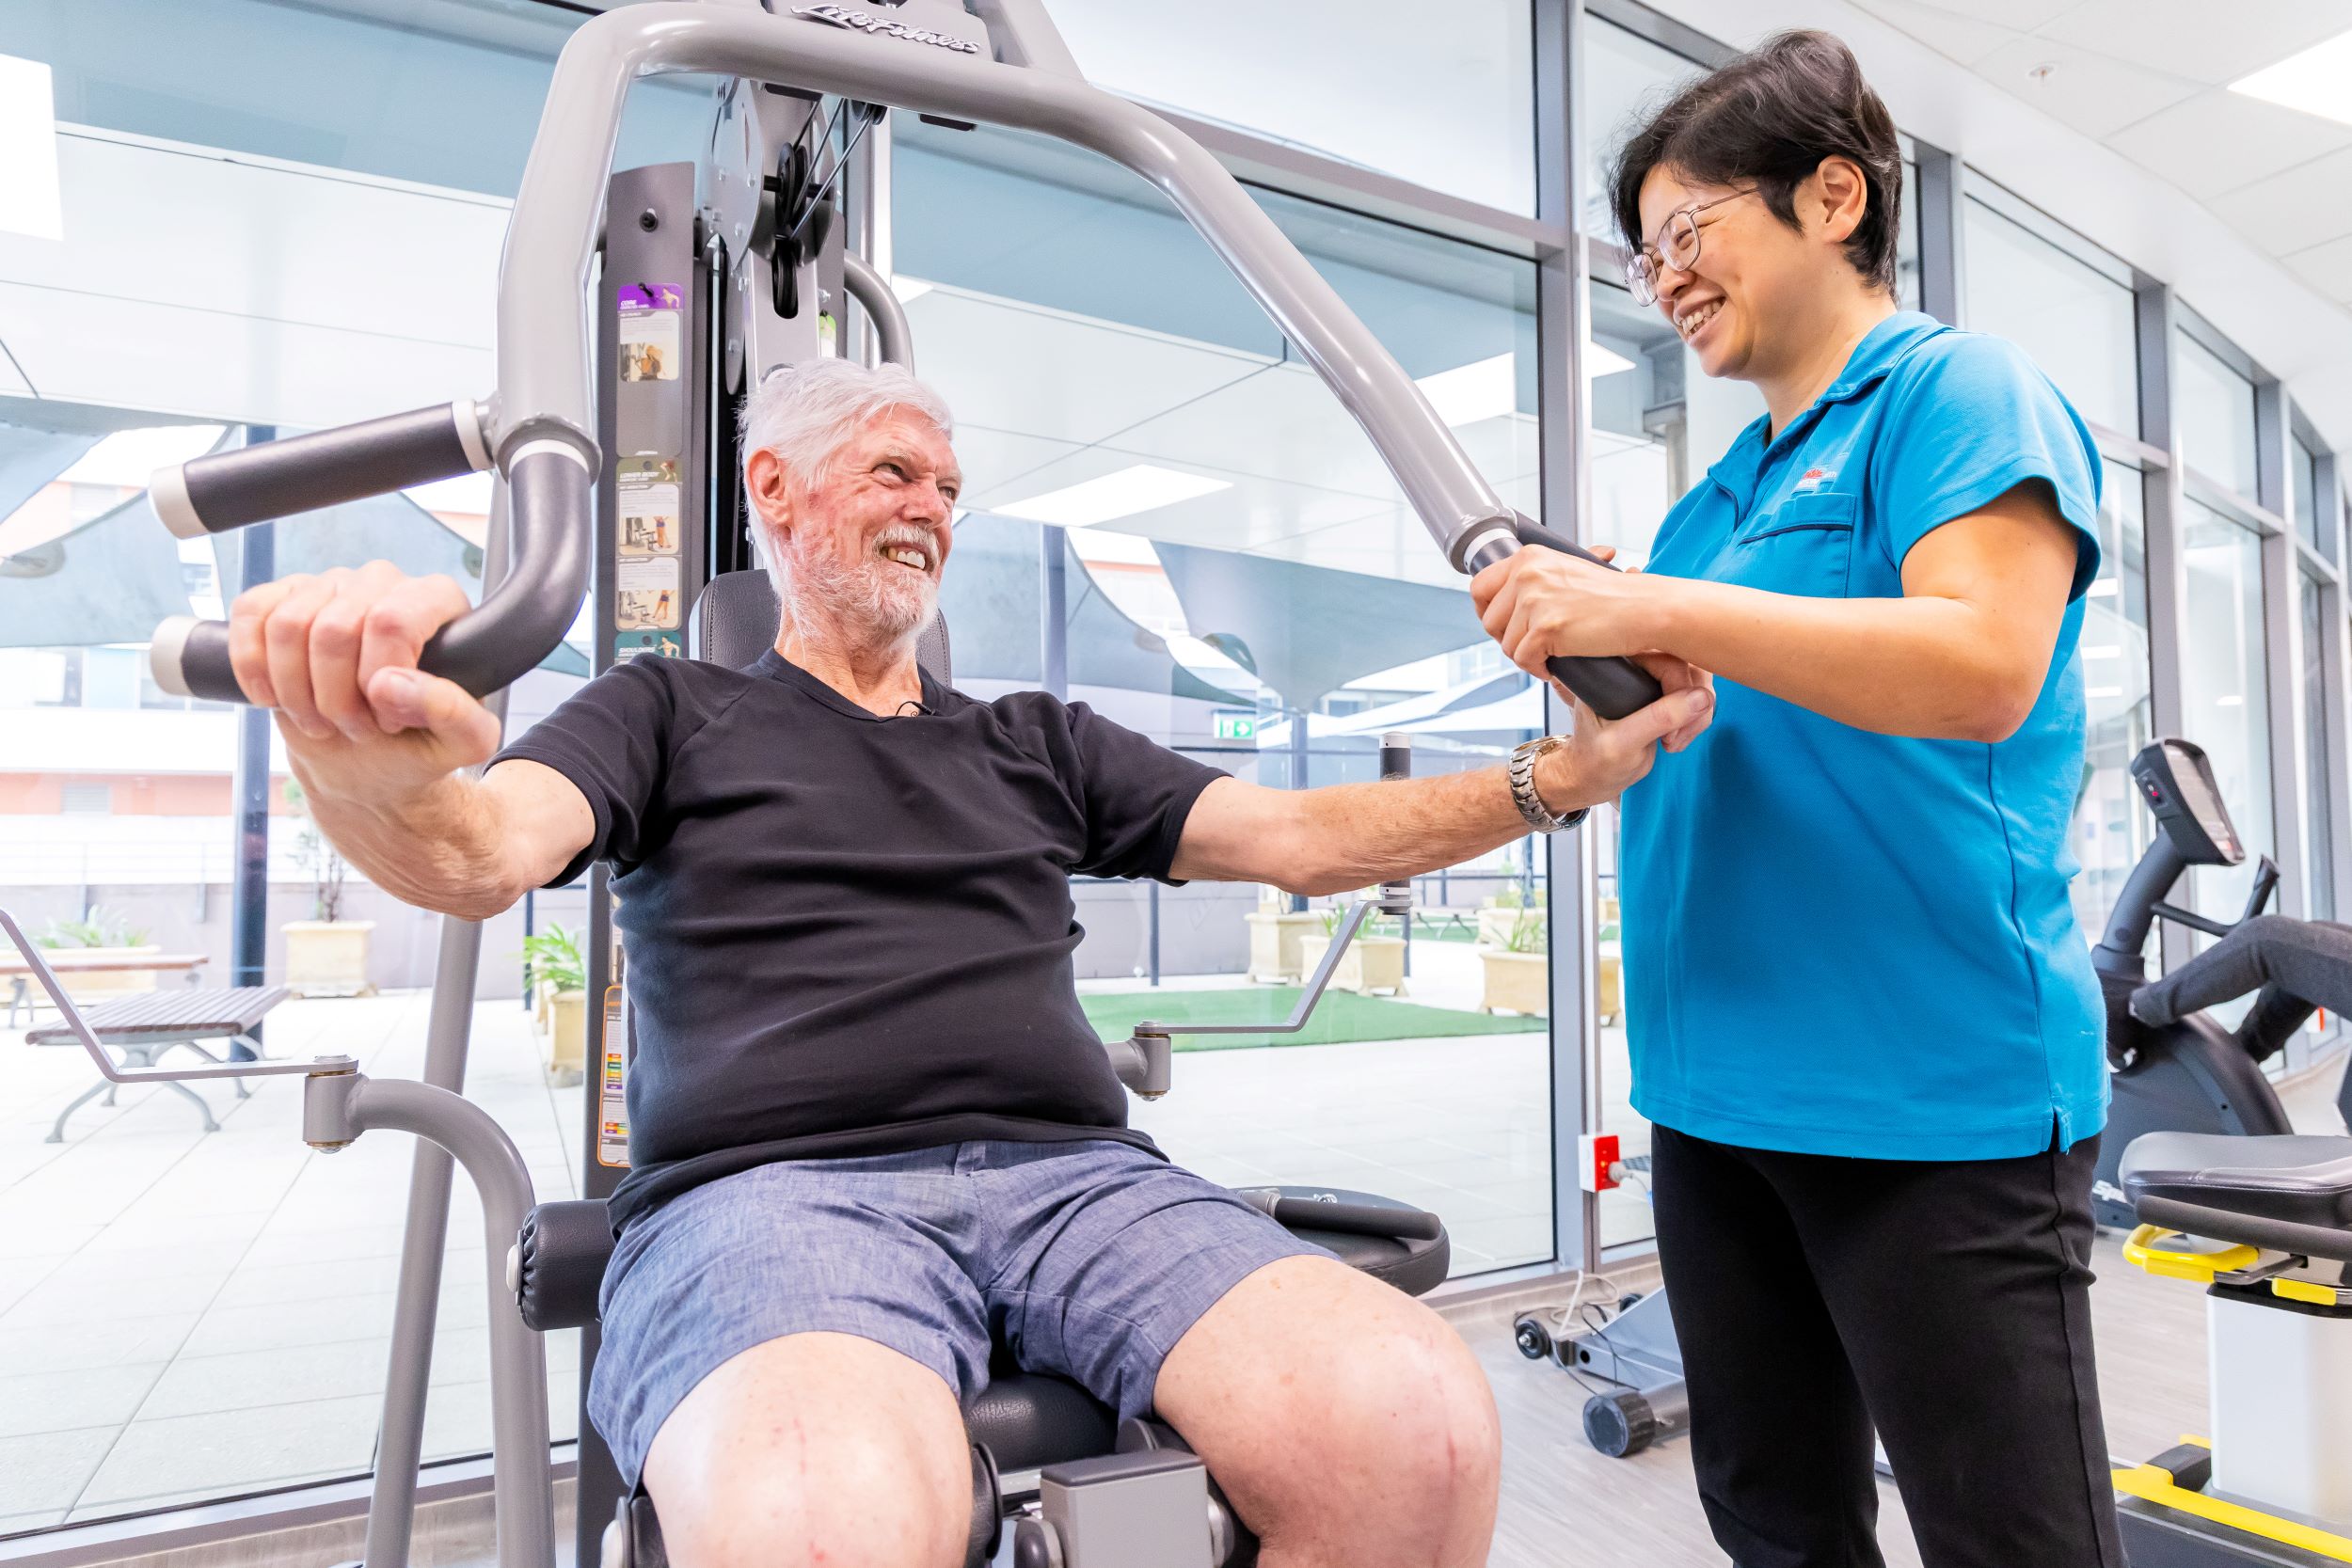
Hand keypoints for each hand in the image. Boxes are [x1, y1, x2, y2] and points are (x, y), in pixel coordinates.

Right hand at [226, 561, 498, 803]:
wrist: (364, 757)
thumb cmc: (416, 742)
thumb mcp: (460, 743)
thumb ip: (457, 717)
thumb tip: (390, 686)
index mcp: (437, 600)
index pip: (392, 621)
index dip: (379, 679)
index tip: (388, 718)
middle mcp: (384, 580)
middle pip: (335, 629)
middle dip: (336, 699)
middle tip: (354, 728)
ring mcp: (329, 584)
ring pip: (287, 626)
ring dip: (296, 692)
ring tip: (321, 719)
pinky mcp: (281, 596)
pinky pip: (250, 613)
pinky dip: (253, 667)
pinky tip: (274, 697)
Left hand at [1470, 544, 1676, 674]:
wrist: (1643, 609)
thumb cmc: (1612, 595)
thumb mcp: (1567, 571)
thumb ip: (1535, 578)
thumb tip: (1504, 596)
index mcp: (1528, 557)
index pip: (1480, 586)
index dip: (1486, 611)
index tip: (1501, 625)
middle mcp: (1527, 574)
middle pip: (1488, 620)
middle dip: (1506, 638)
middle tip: (1530, 644)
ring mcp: (1535, 600)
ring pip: (1505, 644)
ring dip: (1525, 656)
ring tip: (1549, 653)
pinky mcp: (1546, 628)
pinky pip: (1524, 660)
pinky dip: (1538, 668)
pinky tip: (1555, 663)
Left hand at [1533, 659, 1714, 810]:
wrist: (1596, 774)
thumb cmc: (1596, 759)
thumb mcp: (1624, 743)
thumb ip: (1658, 718)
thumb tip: (1701, 697)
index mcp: (1616, 669)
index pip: (1666, 658)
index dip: (1679, 688)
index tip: (1671, 726)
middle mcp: (1635, 667)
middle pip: (1689, 667)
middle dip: (1693, 705)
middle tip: (1674, 737)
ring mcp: (1652, 680)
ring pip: (1699, 682)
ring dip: (1698, 715)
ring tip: (1674, 742)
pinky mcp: (1665, 695)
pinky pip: (1698, 696)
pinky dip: (1697, 719)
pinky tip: (1676, 739)